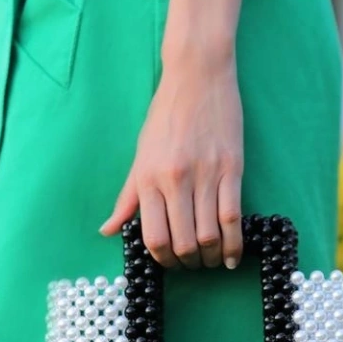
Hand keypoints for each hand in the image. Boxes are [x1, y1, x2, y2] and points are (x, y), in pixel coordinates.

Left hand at [99, 53, 243, 268]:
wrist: (197, 77)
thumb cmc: (165, 115)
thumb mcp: (140, 155)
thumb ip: (127, 197)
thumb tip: (107, 230)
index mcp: (148, 178)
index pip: (153, 237)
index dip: (163, 259)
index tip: (171, 263)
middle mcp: (175, 180)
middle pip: (183, 242)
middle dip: (189, 263)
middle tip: (194, 265)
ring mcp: (205, 175)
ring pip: (209, 234)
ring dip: (212, 257)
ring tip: (214, 260)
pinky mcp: (231, 168)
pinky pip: (233, 216)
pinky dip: (235, 243)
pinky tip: (234, 254)